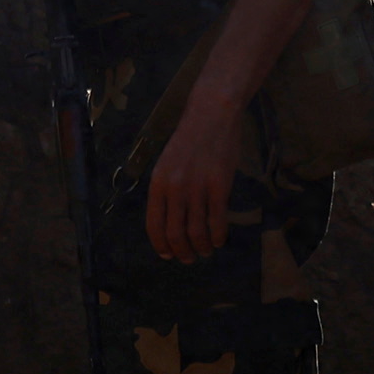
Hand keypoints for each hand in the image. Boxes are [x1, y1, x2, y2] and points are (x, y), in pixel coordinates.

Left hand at [143, 73, 252, 262]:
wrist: (212, 114)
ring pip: (197, 232)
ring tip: (206, 251)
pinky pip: (217, 221)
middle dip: (182, 252)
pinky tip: (219, 240)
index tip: (168, 255)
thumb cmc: (190, 139)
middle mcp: (174, 188)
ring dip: (201, 247)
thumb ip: (166, 190)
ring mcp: (197, 188)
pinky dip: (218, 236)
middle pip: (175, 234)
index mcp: (157, 183)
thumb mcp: (167, 163)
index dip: (161, 245)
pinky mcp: (219, 186)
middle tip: (189, 259)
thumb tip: (170, 220)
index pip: (154, 225)